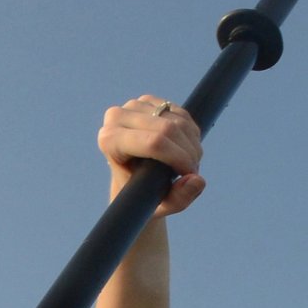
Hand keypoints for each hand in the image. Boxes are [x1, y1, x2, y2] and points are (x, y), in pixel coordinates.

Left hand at [100, 96, 206, 213]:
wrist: (132, 182)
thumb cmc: (142, 196)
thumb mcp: (160, 205)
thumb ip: (180, 198)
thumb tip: (198, 181)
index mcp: (109, 140)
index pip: (154, 142)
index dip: (179, 158)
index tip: (189, 174)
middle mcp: (117, 117)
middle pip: (168, 129)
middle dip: (188, 152)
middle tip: (192, 172)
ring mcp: (133, 105)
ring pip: (178, 121)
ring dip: (192, 144)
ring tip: (188, 164)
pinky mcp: (148, 101)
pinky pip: (182, 113)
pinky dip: (192, 133)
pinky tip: (186, 149)